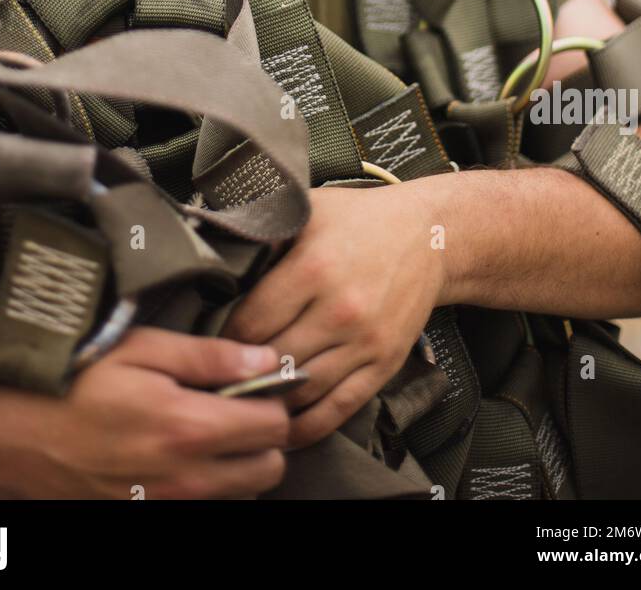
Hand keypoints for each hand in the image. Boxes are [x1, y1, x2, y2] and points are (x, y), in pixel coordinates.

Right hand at [0, 328, 290, 500]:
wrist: (15, 440)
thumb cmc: (75, 384)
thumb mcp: (139, 349)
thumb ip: (208, 356)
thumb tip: (265, 359)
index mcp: (189, 428)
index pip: (274, 426)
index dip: (273, 400)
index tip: (255, 383)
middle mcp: (187, 478)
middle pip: (270, 469)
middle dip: (264, 437)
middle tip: (237, 407)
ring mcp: (169, 507)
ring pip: (243, 494)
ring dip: (239, 464)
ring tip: (207, 430)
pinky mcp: (151, 520)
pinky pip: (207, 508)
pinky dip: (209, 486)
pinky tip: (183, 456)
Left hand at [222, 180, 445, 448]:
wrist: (429, 236)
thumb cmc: (361, 220)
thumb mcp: (308, 210)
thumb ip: (265, 230)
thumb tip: (217, 250)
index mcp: (313, 268)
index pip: (251, 324)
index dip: (225, 341)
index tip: (212, 345)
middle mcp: (339, 309)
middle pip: (273, 361)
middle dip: (243, 374)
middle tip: (221, 381)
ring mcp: (364, 341)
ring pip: (302, 391)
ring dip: (271, 402)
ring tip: (246, 404)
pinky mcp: (384, 363)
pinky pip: (340, 408)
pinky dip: (309, 426)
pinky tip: (285, 430)